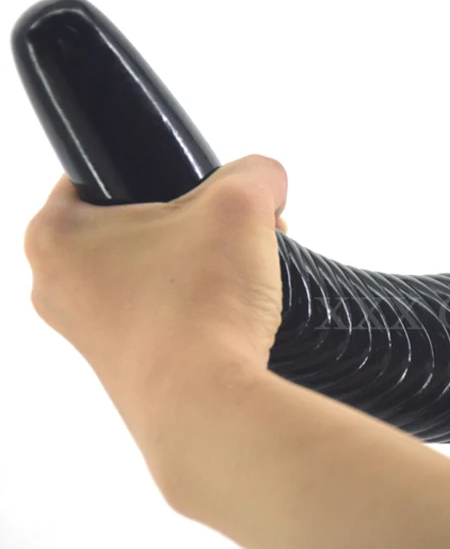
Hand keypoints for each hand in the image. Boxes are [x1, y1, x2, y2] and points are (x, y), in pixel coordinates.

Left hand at [23, 154, 287, 438]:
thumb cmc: (202, 304)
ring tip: (249, 265)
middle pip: (138, 221)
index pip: (102, 173)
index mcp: (57, 236)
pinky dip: (200, 300)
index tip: (200, 185)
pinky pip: (165, 309)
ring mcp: (88, 332)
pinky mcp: (123, 365)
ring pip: (155, 266)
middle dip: (196, 218)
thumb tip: (265, 182)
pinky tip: (238, 304)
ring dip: (204, 257)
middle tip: (234, 226)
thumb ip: (257, 172)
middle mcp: (58, 287)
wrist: (209, 408)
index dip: (161, 168)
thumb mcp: (241, 204)